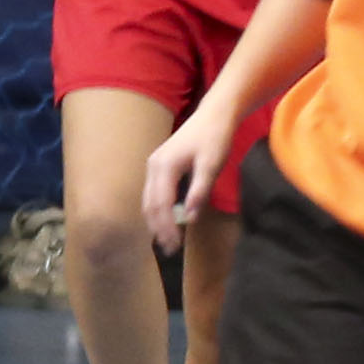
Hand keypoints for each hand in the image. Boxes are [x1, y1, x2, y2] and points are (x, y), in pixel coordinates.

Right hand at [140, 113, 226, 247]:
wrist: (214, 114)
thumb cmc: (215, 137)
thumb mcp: (212, 164)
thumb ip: (199, 191)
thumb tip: (189, 218)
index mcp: (165, 166)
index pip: (161, 204)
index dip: (167, 226)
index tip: (175, 245)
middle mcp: (153, 166)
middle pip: (150, 204)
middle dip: (158, 228)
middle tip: (169, 249)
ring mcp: (154, 165)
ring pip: (148, 200)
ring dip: (155, 221)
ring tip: (165, 239)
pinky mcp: (159, 165)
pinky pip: (152, 193)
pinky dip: (157, 210)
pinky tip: (165, 220)